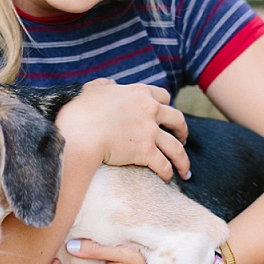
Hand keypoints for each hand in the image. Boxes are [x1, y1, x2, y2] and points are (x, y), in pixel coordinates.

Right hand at [56, 79, 189, 182]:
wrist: (78, 132)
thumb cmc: (80, 111)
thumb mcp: (93, 89)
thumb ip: (105, 85)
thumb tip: (111, 85)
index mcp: (138, 92)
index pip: (163, 96)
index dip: (166, 107)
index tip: (166, 116)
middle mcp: (149, 109)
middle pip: (177, 120)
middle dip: (182, 131)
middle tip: (182, 139)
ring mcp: (149, 131)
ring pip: (176, 147)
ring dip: (183, 160)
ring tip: (184, 170)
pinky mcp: (145, 151)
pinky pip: (164, 165)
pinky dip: (168, 173)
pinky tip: (167, 178)